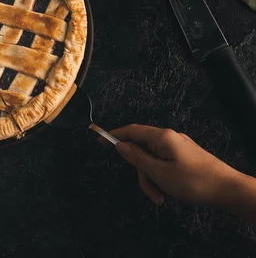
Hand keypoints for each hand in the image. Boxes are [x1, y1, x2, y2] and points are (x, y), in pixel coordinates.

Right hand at [106, 124, 243, 205]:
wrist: (228, 190)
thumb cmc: (193, 181)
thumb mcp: (160, 172)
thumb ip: (137, 158)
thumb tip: (120, 145)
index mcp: (163, 137)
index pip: (132, 130)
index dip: (114, 134)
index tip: (98, 139)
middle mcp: (169, 138)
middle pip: (142, 150)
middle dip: (142, 172)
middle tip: (150, 191)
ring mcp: (178, 148)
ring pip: (153, 161)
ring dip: (153, 180)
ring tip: (162, 197)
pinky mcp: (184, 157)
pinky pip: (164, 164)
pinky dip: (162, 178)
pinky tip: (169, 193)